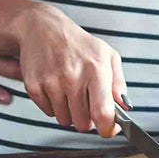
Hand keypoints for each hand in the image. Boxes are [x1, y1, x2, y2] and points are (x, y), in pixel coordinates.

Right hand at [16, 3, 128, 138]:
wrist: (44, 28)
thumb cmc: (79, 44)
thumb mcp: (107, 55)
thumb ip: (118, 83)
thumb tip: (125, 108)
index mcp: (96, 70)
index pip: (103, 114)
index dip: (108, 129)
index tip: (108, 128)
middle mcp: (73, 77)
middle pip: (83, 124)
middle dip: (87, 118)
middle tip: (86, 100)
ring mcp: (52, 82)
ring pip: (65, 121)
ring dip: (69, 111)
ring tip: (70, 90)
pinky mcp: (34, 86)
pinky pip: (49, 113)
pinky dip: (53, 105)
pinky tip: (56, 86)